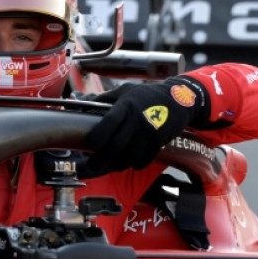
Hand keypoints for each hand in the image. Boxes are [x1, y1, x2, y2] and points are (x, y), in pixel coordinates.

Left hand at [85, 78, 205, 172]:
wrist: (179, 99)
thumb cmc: (146, 96)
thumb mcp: (125, 91)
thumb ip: (103, 99)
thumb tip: (78, 100)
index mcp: (126, 105)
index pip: (108, 122)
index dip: (97, 137)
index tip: (90, 146)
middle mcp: (137, 118)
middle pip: (115, 145)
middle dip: (101, 160)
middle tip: (91, 167)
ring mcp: (149, 131)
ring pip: (129, 156)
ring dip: (119, 164)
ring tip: (112, 164)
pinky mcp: (159, 141)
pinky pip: (144, 160)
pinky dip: (136, 164)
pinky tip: (132, 162)